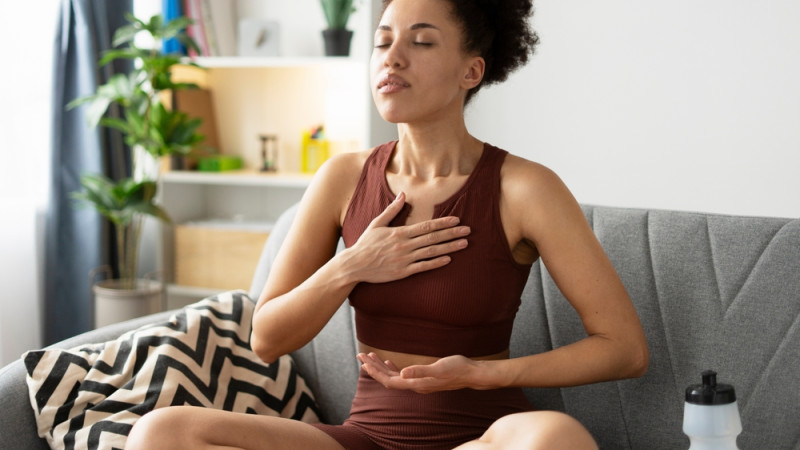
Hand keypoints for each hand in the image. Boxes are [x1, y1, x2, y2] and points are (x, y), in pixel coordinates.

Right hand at [344, 192, 470, 283]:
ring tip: (464, 244)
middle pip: (433, 238)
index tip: (456, 220)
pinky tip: (448, 259)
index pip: (426, 226)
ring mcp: (404, 259)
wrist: (354, 265)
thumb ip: (392, 210)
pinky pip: (423, 267)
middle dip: (452, 233)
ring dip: (449, 247)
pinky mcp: (403, 272)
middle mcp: (404, 245)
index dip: (443, 223)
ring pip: (431, 252)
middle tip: (468, 230)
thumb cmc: (365, 244)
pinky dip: (436, 263)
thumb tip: (403, 195)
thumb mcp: (377, 223)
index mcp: (399, 232)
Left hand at [356, 352, 483, 393]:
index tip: (364, 362)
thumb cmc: (456, 369)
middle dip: (373, 368)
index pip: (389, 381)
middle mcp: (415, 385)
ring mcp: (419, 383)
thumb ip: (420, 371)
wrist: (471, 373)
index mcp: (416, 384)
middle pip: (388, 380)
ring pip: (394, 378)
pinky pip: (402, 376)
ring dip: (381, 368)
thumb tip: (402, 373)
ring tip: (369, 357)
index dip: (375, 372)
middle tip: (360, 356)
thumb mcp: (438, 367)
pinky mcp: (423, 378)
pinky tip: (389, 363)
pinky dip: (393, 369)